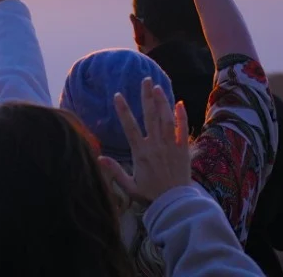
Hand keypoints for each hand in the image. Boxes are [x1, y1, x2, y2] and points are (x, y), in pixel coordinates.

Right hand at [100, 79, 189, 202]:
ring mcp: (170, 146)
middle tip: (145, 80)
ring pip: (166, 119)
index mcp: (141, 153)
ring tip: (158, 87)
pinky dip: (181, 116)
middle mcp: (155, 145)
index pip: (129, 127)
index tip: (118, 95)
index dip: (123, 110)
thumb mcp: (129, 186)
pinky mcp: (183, 150)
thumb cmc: (151, 195)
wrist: (176, 204)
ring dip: (162, 102)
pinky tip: (179, 103)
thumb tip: (99, 157)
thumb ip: (114, 171)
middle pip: (150, 116)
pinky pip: (183, 130)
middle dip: (146, 97)